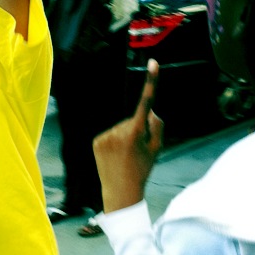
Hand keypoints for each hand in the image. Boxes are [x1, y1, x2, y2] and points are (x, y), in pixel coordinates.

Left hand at [93, 59, 163, 212]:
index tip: (153, 63)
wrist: (120, 191)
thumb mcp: (157, 148)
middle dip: (136, 130)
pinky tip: (114, 156)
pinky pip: (109, 134)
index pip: (145, 102)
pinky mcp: (96, 140)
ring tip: (124, 156)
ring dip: (124, 137)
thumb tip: (150, 111)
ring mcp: (105, 135)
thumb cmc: (142, 170)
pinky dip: (113, 141)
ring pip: (120, 127)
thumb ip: (157, 126)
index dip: (150, 82)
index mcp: (136, 132)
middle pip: (133, 120)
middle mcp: (118, 130)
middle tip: (136, 152)